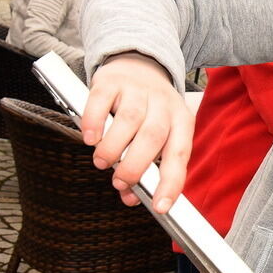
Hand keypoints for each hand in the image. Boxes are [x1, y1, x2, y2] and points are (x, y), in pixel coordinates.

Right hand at [80, 53, 193, 211]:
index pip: (180, 156)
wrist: (139, 65)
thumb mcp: (157, 136)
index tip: (160, 207)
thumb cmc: (149, 111)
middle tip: (119, 181)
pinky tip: (90, 138)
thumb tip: (129, 197)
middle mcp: (164, 105)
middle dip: (135, 166)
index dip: (171, 183)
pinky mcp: (113, 81)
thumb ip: (145, 167)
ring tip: (102, 162)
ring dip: (113, 147)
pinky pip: (102, 101)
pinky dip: (94, 122)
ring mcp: (139, 91)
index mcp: (182, 122)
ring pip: (129, 120)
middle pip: (153, 137)